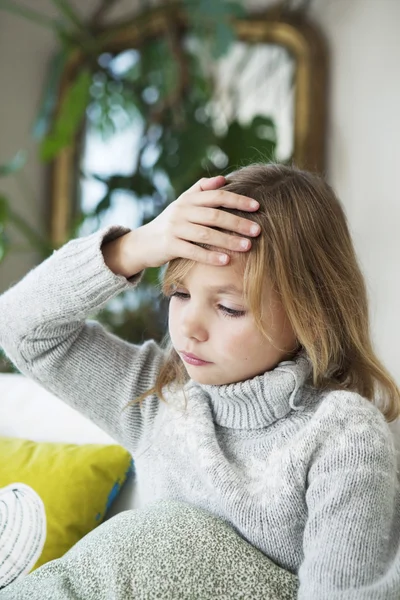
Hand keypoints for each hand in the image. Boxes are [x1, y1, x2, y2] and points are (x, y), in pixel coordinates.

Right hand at [137, 175, 259, 268]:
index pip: (217, 196)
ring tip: (247, 247)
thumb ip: (201, 189)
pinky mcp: (169, 245)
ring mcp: (175, 228)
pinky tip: (225, 261)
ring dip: (228, 240)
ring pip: (206, 234)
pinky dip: (210, 256)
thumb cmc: (170, 223)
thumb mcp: (183, 203)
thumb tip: (224, 178)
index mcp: (189, 199)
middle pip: (215, 215)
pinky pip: (193, 251)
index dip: (238, 200)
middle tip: (258, 230)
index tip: (257, 207)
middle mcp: (182, 211)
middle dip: (238, 222)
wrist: (143, 242)